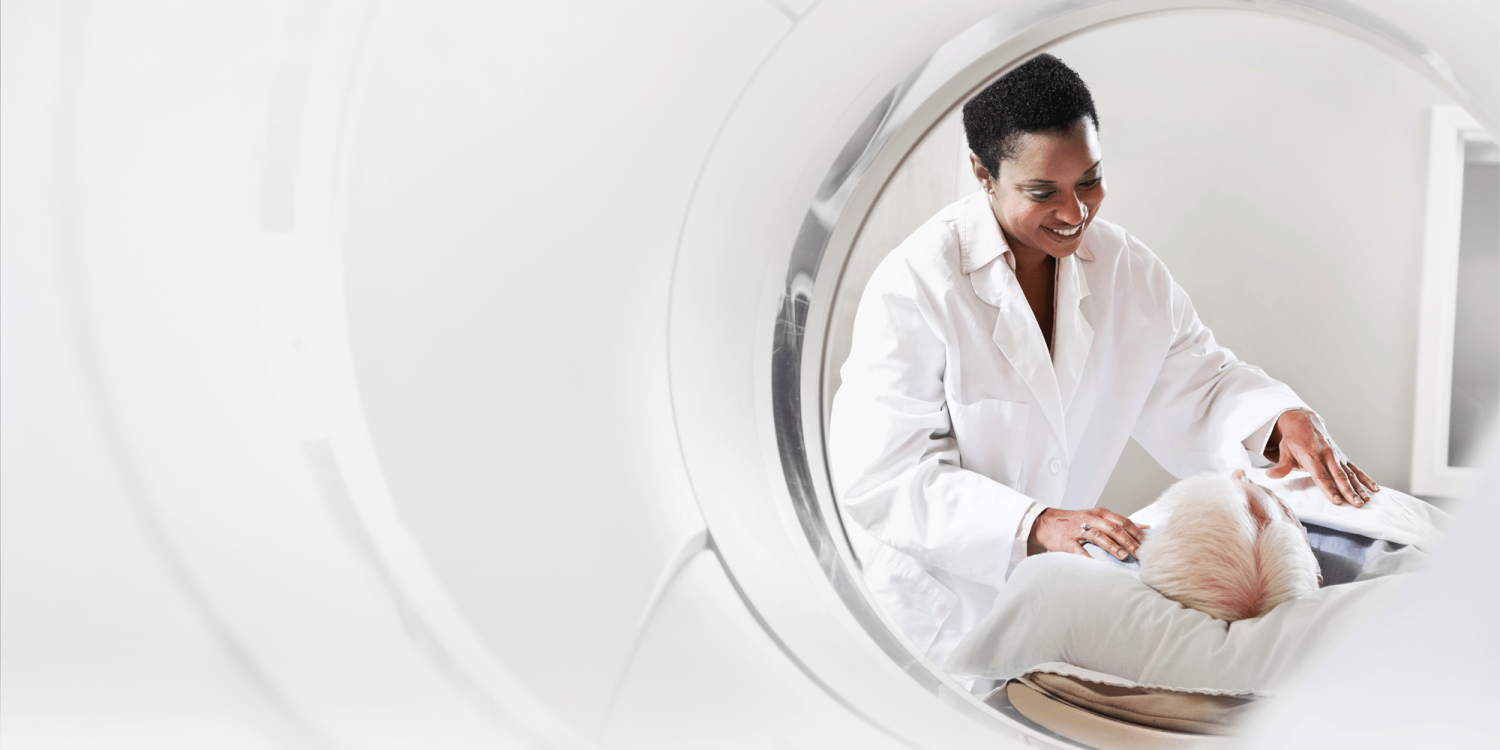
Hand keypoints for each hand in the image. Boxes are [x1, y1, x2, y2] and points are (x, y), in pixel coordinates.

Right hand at [1028, 507, 1149, 559]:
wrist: (1045, 523)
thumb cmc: (1075, 522)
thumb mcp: (1098, 517)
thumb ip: (1119, 523)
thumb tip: (1145, 528)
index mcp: (1100, 513)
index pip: (1123, 522)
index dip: (1137, 533)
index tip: (1148, 544)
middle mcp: (1091, 519)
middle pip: (1114, 529)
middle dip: (1129, 541)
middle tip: (1140, 554)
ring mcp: (1078, 530)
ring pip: (1098, 536)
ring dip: (1112, 547)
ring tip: (1123, 557)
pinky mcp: (1067, 541)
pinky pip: (1079, 551)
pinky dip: (1088, 558)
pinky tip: (1097, 565)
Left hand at [1264, 409, 1378, 506]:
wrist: (1304, 421)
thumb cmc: (1293, 439)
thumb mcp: (1284, 450)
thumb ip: (1281, 465)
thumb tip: (1271, 476)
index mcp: (1312, 455)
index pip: (1321, 476)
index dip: (1329, 489)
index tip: (1337, 501)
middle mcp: (1327, 455)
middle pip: (1339, 476)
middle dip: (1348, 491)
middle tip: (1356, 504)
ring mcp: (1337, 456)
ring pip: (1350, 473)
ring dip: (1359, 487)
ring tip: (1366, 500)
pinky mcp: (1342, 457)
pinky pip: (1355, 468)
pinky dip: (1365, 478)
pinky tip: (1374, 488)